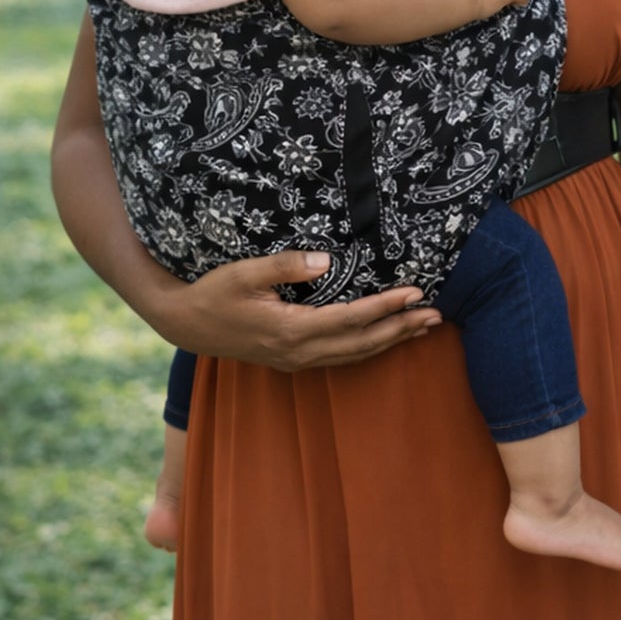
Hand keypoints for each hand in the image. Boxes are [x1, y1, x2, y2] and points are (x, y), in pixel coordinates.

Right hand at [152, 251, 441, 369]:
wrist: (184, 323)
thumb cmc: (213, 292)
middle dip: (401, 329)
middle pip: (362, 343)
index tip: (415, 292)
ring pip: (355, 354)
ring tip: (423, 327)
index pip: (351, 319)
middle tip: (437, 315)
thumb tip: (327, 259)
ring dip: (391, 341)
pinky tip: (385, 338)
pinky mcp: (292, 360)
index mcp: (290, 330)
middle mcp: (298, 351)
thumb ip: (284, 265)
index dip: (386, 307)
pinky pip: (341, 357)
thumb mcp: (243, 272)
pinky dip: (369, 347)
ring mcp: (296, 360)